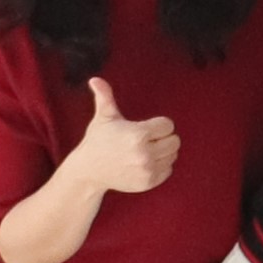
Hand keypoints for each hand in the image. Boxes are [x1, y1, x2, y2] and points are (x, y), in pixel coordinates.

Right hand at [66, 75, 182, 197]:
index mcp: (138, 134)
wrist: (88, 171)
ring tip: (146, 150)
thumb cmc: (98, 140)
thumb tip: (95, 79)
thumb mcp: (103, 118)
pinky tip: (146, 162)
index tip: (146, 128)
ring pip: (173, 156)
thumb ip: (104, 97)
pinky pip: (168, 170)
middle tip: (148, 139)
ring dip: (163, 152)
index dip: (158, 125)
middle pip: (174, 141)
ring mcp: (146, 170)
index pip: (168, 125)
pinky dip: (161, 166)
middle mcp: (144, 153)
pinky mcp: (147, 183)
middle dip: (163, 138)